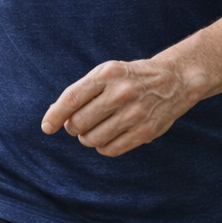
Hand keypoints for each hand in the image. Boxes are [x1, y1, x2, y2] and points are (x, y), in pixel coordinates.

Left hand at [40, 57, 199, 156]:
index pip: (72, 98)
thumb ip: (83, 91)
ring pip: (93, 139)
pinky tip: (106, 140)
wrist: (175, 80)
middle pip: (79, 122)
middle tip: (77, 125)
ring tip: (93, 131)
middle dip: (73, 127)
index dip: (55, 115)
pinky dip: (103, 147)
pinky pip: (111, 149)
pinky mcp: (145, 131)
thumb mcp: (107, 73)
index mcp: (107, 74)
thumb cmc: (131, 78)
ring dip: (87, 139)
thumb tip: (54, 113)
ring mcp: (134, 113)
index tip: (46, 128)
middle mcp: (120, 93)